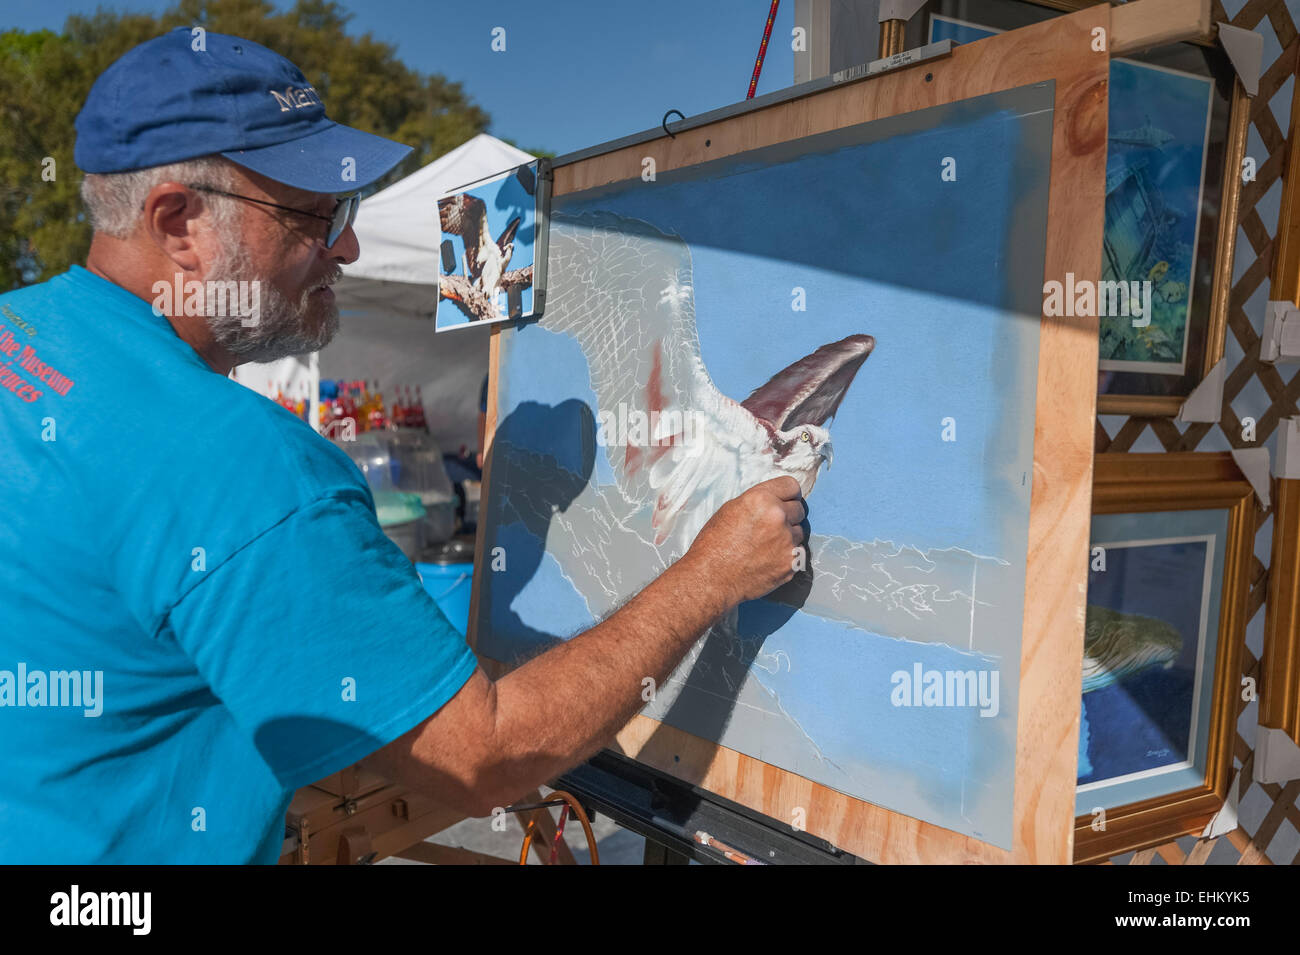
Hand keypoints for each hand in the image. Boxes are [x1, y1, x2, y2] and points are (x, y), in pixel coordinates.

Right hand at [682, 476, 806, 606]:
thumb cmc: (714, 544)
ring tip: (765, 546)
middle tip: (770, 527)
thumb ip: (758, 502)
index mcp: (761, 499)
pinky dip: (786, 556)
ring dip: (787, 537)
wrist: (711, 579)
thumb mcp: (730, 510)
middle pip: (799, 509)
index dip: (788, 494)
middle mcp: (778, 517)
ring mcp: (787, 542)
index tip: (786, 501)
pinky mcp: (792, 563)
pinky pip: (798, 554)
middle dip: (788, 516)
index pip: (791, 486)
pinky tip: (767, 560)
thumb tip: (776, 500)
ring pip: (799, 533)